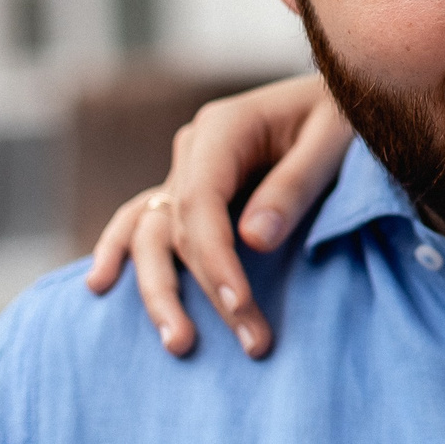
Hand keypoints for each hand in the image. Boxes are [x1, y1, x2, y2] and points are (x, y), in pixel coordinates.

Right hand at [83, 74, 354, 358]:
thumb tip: (253, 241)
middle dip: (209, 292)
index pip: (201, 203)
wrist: (344, 99)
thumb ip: (295, 186)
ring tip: (178, 344)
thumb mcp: (335, 140)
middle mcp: (194, 148)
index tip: (242, 308)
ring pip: (150, 234)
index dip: (216, 261)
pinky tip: (100, 284)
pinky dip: (121, 252)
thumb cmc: (345, 116)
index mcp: (224, 128)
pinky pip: (144, 222)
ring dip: (159, 290)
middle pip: (180, 229)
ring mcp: (187, 169)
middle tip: (251, 344)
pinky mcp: (191, 190)